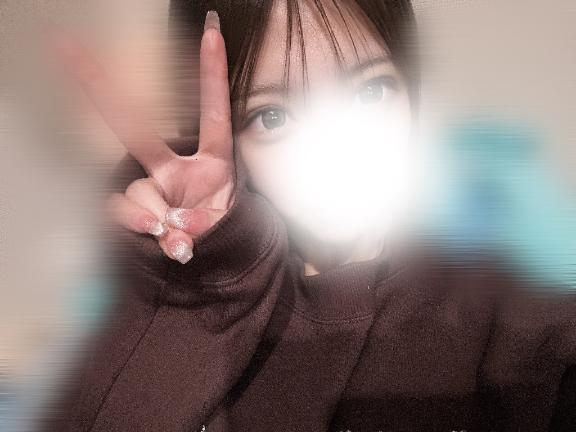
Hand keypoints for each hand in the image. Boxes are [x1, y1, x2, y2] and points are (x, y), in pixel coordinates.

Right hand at [58, 12, 233, 263]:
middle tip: (64, 47)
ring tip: (180, 243)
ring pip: (134, 190)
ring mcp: (153, 189)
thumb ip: (204, 225)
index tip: (212, 32)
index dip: (211, 73)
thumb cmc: (224, 232)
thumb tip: (176, 232)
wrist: (213, 261)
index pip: (213, 111)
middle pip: (134, 127)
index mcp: (214, 161)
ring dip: (154, 216)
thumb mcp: (227, 225)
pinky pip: (119, 210)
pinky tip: (161, 242)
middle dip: (99, 87)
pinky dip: (135, 225)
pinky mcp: (136, 211)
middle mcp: (177, 168)